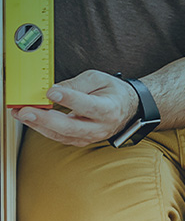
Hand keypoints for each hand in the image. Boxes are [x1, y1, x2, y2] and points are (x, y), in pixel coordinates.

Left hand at [12, 69, 137, 146]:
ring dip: (38, 125)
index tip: (51, 92)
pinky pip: (59, 137)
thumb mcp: (98, 79)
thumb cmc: (112, 92)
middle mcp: (99, 127)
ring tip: (21, 113)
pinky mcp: (80, 141)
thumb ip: (77, 84)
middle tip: (26, 110)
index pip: (87, 105)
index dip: (68, 99)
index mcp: (108, 109)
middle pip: (69, 127)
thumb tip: (55, 90)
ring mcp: (89, 137)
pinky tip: (31, 119)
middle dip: (44, 119)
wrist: (126, 108)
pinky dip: (43, 128)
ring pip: (61, 135)